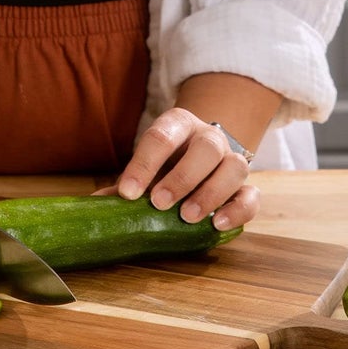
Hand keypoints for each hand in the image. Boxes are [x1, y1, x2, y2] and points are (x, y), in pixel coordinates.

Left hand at [114, 108, 258, 230]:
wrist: (200, 157)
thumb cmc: (165, 164)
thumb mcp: (145, 166)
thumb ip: (125, 183)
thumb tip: (95, 203)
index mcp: (178, 124)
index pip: (161, 136)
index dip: (143, 164)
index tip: (127, 193)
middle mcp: (209, 137)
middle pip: (206, 148)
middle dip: (182, 176)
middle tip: (159, 203)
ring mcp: (232, 159)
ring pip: (235, 167)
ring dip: (211, 193)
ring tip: (187, 217)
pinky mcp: (246, 186)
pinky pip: (253, 195)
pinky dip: (238, 210)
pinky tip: (217, 224)